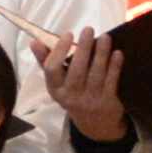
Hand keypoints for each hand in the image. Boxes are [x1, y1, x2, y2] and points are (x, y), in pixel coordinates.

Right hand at [38, 27, 128, 141]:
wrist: (94, 123)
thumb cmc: (72, 94)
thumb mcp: (56, 83)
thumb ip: (46, 61)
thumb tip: (34, 41)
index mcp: (55, 89)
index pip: (52, 69)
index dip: (59, 50)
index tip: (68, 34)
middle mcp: (71, 96)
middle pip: (76, 70)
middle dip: (83, 48)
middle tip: (88, 29)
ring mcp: (90, 99)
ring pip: (96, 73)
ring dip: (101, 53)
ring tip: (105, 37)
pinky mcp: (107, 101)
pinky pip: (111, 80)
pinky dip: (115, 66)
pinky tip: (117, 53)